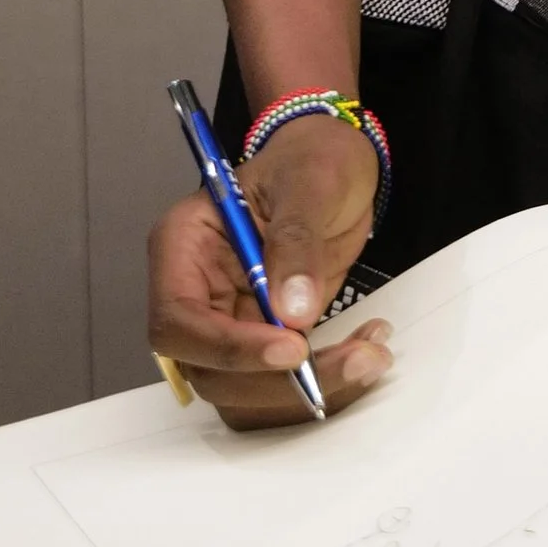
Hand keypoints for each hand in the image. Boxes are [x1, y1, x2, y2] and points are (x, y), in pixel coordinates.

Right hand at [147, 115, 394, 427]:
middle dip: (278, 380)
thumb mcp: (308, 182)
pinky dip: (325, 379)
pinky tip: (366, 350)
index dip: (228, 347)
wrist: (338, 166)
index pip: (178, 320)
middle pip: (210, 370)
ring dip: (306, 389)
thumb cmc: (312, 157)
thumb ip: (296, 241)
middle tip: (351, 361)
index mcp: (183, 246)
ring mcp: (229, 319)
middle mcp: (197, 292)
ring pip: (247, 389)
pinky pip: (282, 381)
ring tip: (369, 355)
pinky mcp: (265, 337)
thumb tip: (292, 312)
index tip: (292, 348)